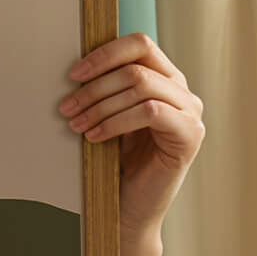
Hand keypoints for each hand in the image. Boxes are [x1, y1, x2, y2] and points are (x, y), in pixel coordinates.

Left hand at [59, 33, 204, 245]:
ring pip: (140, 86)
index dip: (104, 54)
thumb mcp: (109, 117)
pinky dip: (116, 121)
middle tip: (66, 107)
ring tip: (76, 123)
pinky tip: (95, 136)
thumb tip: (75, 68)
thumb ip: (106, 90)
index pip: (139, 45)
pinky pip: (150, 112)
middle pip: (136, 67)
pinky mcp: (189, 135)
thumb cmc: (117, 163)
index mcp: (164, 79)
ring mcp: (190, 112)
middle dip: (94, 87)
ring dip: (100, 105)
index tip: (73, 74)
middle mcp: (182, 91)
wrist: (130, 210)